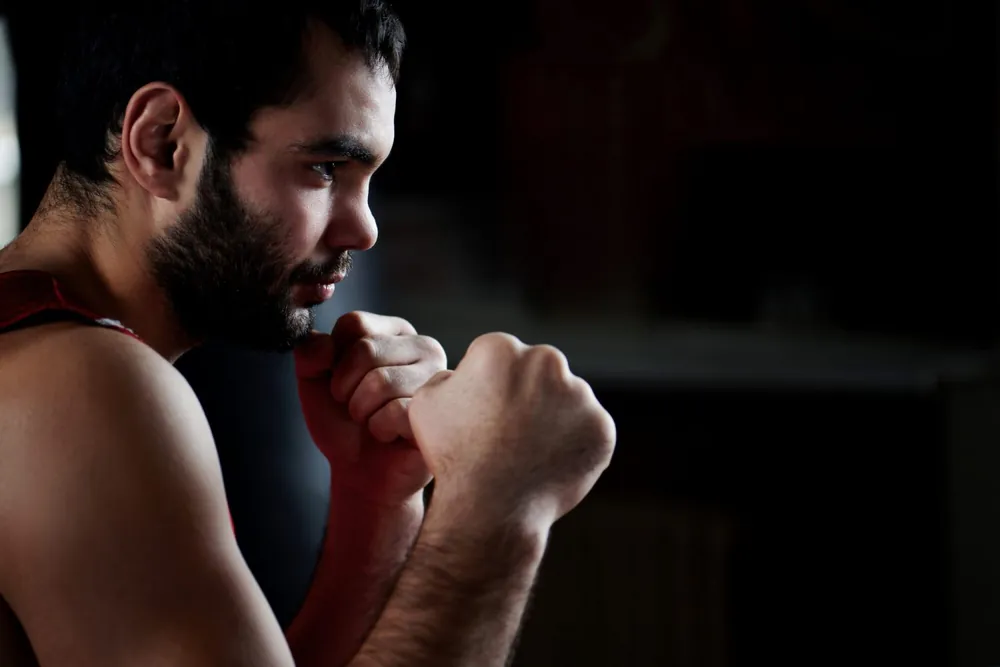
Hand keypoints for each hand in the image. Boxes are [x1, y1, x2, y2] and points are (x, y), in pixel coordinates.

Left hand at [294, 312, 447, 505]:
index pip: (355, 323)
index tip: (341, 382)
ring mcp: (438, 378)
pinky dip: (380, 429)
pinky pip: (396, 412)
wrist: (360, 472)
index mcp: (395, 332)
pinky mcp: (442, 409)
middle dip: (346, 388)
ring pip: (381, 381)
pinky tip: (391, 436)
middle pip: (366, 349)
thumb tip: (324, 344)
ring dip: (362, 411)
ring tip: (373, 421)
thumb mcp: (312, 381)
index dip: (334, 360)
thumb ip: (308, 353)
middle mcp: (424, 347)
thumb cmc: (342, 422)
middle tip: (356, 408)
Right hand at [409, 333, 615, 531]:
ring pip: (567, 400)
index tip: (484, 416)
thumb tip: (461, 376)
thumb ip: (447, 378)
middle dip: (528, 395)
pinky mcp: (601, 426)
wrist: (490, 507)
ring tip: (528, 452)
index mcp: (503, 348)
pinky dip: (574, 444)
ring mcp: (580, 394)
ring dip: (553, 418)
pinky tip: (549, 463)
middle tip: (509, 434)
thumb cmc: (453, 455)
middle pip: (539, 373)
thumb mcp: (426, 403)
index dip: (490, 388)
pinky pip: (588, 430)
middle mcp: (546, 361)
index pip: (501, 359)